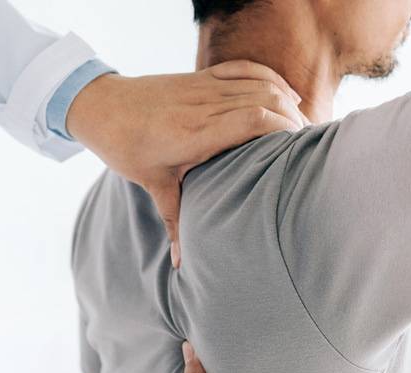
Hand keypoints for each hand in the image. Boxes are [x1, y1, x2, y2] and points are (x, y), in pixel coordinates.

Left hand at [66, 61, 308, 267]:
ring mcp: (203, 86)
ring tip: (304, 128)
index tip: (300, 150)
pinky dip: (271, 78)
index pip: (252, 120)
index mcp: (194, 132)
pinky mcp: (201, 76)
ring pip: (260, 83)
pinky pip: (244, 69)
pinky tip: (288, 94)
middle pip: (265, 100)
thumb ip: (174, 221)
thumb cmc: (124, 147)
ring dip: (287, 101)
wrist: (100, 106)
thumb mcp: (152, 185)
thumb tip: (181, 265)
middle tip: (310, 147)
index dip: (283, 129)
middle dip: (294, 120)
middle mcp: (203, 105)